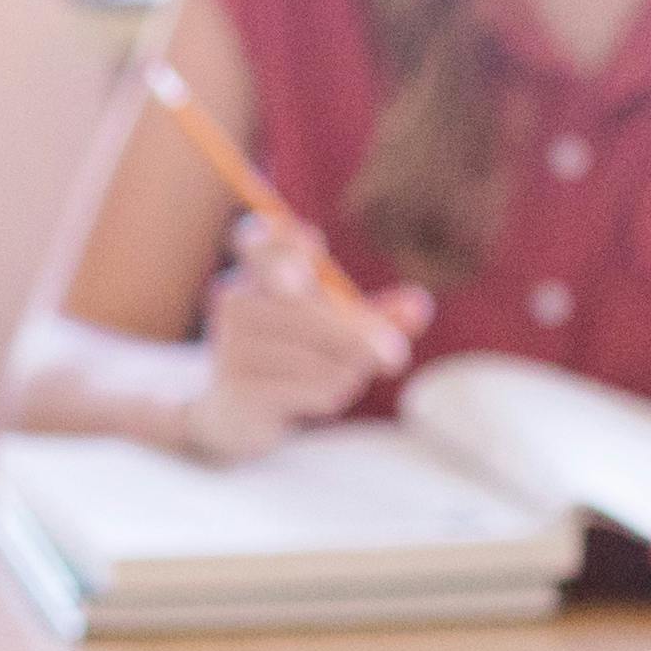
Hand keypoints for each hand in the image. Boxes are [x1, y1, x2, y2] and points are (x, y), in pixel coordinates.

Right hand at [175, 218, 429, 461]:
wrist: (237, 414)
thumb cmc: (293, 354)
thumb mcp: (334, 325)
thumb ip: (375, 314)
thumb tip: (420, 304)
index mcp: (254, 271)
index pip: (255, 237)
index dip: (282, 240)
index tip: (315, 248)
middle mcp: (233, 301)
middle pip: (299, 306)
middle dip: (354, 332)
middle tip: (396, 355)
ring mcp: (231, 346)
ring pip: (312, 353)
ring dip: (346, 369)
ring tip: (347, 376)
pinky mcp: (239, 390)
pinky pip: (307, 387)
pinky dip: (331, 393)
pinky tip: (326, 397)